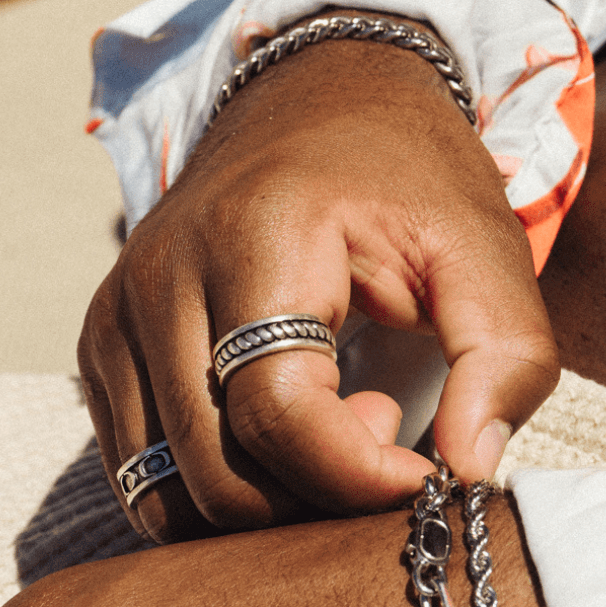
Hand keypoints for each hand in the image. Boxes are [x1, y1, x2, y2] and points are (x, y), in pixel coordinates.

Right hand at [78, 28, 559, 538]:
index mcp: (253, 240)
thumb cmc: (404, 183)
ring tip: (331, 430)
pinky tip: (280, 438)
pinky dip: (218, 495)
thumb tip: (469, 473)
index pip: (279, 416)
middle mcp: (161, 282)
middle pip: (220, 478)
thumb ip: (504, 359)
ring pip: (168, 497)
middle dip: (316, 498)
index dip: (360, 477)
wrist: (313, 101)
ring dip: (265, 505)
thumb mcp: (485, 250)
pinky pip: (141, 481)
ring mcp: (116, 322)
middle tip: (382, 430)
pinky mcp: (101, 354)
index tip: (424, 471)